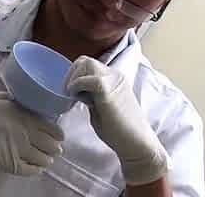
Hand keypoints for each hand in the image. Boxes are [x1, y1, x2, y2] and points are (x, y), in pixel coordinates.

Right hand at [0, 90, 63, 175]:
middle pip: (50, 143)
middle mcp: (20, 129)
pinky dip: (36, 169)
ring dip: (47, 158)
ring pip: (42, 158)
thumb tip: (24, 103)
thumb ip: (10, 99)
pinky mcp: (4, 164)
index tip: (57, 133)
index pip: (48, 124)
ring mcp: (14, 148)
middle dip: (54, 145)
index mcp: (17, 111)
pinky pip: (29, 170)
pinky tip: (36, 167)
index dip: (56, 131)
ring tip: (47, 157)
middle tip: (55, 146)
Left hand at [65, 56, 169, 185]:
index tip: (68, 91)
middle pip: (85, 60)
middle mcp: (114, 75)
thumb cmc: (118, 131)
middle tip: (66, 92)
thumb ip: (90, 97)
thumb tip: (76, 92)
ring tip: (71, 96)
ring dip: (74, 78)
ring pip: (87, 64)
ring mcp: (114, 81)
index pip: (88, 64)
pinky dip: (78, 85)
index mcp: (113, 79)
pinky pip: (89, 79)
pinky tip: (75, 97)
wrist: (137, 145)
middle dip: (72, 74)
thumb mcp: (100, 108)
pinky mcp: (110, 91)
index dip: (74, 74)